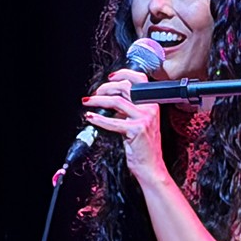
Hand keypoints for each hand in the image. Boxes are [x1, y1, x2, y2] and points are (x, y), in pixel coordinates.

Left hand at [82, 68, 167, 185]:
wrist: (151, 167)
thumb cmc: (144, 147)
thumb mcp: (140, 123)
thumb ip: (129, 110)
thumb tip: (111, 101)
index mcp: (152, 104)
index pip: (140, 80)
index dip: (124, 74)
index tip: (110, 77)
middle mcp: (150, 109)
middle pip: (125, 87)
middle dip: (105, 87)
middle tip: (94, 94)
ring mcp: (144, 119)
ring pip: (117, 101)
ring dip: (98, 100)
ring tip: (88, 103)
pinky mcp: (136, 130)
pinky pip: (112, 121)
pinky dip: (98, 119)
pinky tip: (91, 118)